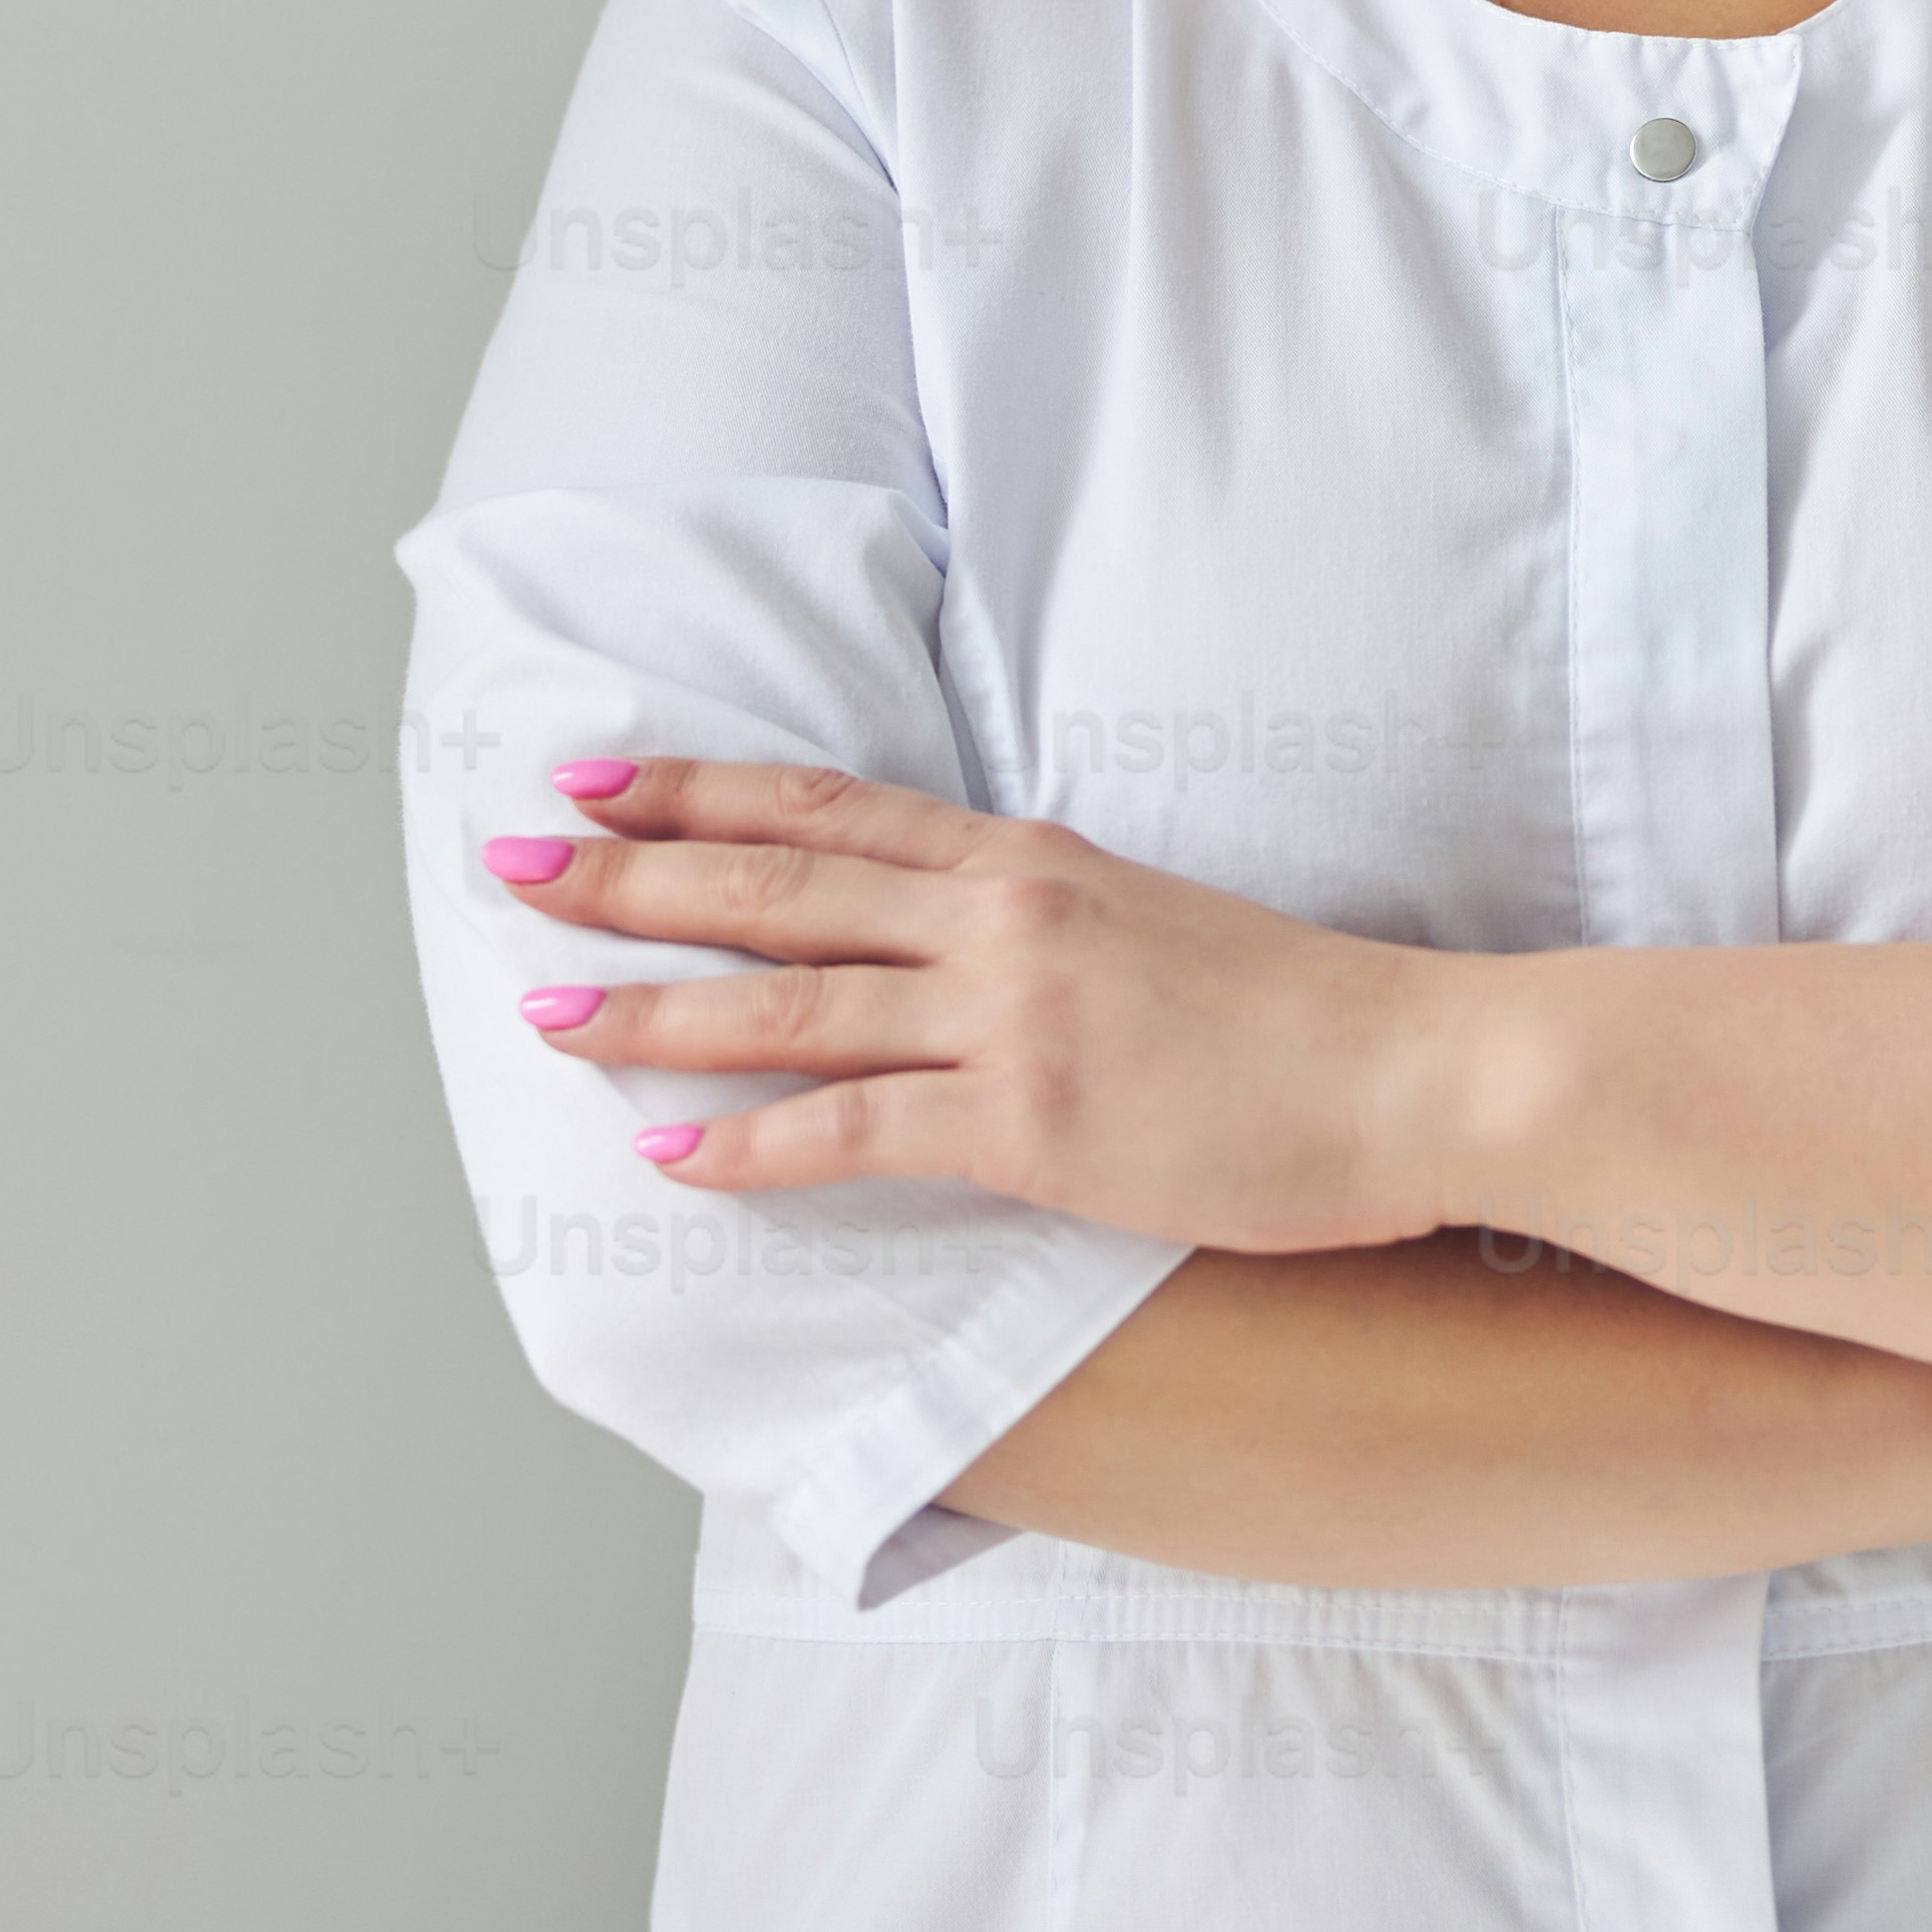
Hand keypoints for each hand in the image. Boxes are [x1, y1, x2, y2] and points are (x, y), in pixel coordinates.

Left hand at [483, 761, 1449, 1250]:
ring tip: (549, 1008)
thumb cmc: (1301, 1016)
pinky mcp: (1032, 1125)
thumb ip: (1045, 916)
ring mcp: (1012, 1019)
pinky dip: (753, 1147)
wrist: (1417, 1069)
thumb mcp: (1154, 921)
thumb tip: (960, 934)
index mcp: (1029, 860)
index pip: (827, 809)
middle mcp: (1002, 918)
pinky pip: (857, 1131)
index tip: (597, 775)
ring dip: (654, 1006)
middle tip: (514, 860)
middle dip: (630, 874)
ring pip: (788, 1004)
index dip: (699, 791)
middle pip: (776, 886)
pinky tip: (672, 1156)